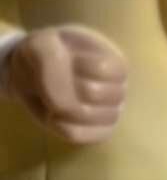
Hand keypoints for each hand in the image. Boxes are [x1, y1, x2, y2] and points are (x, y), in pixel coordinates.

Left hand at [5, 26, 126, 143]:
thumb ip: (52, 65)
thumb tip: (63, 107)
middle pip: (94, 92)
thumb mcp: (41, 44)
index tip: (64, 60)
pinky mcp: (98, 132)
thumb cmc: (44, 55)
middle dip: (64, 86)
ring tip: (54, 96)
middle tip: (55, 80)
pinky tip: (54, 116)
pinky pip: (78, 135)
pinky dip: (59, 126)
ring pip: (88, 116)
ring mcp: (111, 113)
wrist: (34, 72)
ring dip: (61, 106)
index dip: (74, 66)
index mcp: (115, 63)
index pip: (101, 68)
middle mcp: (119, 90)